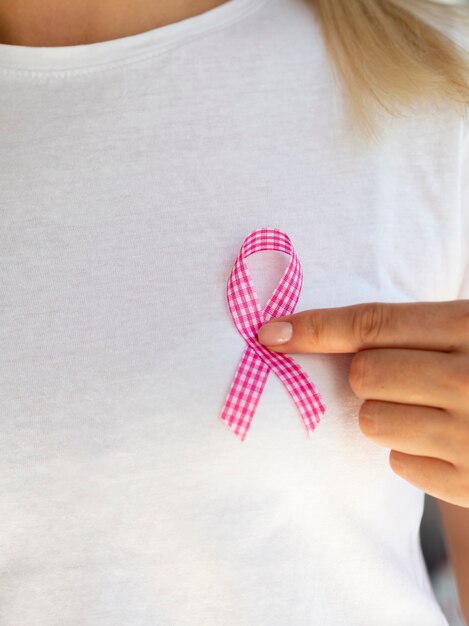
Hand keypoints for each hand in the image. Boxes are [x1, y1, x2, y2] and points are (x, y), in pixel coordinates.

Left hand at [257, 300, 468, 506]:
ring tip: (429, 410)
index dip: (313, 327)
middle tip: (407, 378)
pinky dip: (410, 452)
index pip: (370, 324)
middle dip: (369, 376)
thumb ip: (404, 328)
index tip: (270, 334)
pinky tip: (443, 442)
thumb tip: (298, 333)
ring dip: (387, 415)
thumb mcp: (463, 332)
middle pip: (363, 374)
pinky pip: (398, 462)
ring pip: (372, 421)